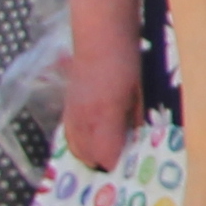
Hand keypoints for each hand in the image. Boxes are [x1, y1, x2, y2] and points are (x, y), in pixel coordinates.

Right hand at [57, 37, 141, 176]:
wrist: (100, 37)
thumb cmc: (127, 63)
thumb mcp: (139, 93)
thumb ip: (134, 120)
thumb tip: (136, 141)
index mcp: (105, 117)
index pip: (106, 156)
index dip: (117, 165)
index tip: (128, 167)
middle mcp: (84, 119)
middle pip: (88, 157)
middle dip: (103, 164)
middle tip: (119, 163)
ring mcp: (72, 114)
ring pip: (75, 148)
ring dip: (89, 155)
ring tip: (106, 156)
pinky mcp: (67, 107)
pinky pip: (68, 135)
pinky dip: (78, 143)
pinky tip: (90, 142)